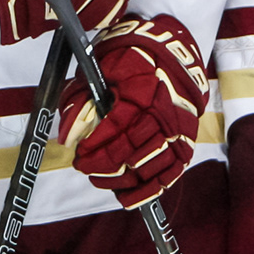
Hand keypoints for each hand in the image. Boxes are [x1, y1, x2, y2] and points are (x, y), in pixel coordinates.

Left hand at [57, 15, 209, 208]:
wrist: (174, 56)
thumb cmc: (133, 62)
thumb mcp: (103, 70)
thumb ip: (82, 101)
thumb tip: (68, 137)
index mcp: (143, 91)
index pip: (116, 129)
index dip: (95, 147)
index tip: (79, 155)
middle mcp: (164, 114)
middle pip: (131, 152)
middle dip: (103, 165)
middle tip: (85, 167)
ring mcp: (178, 132)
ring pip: (148, 168)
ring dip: (120, 180)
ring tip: (100, 179)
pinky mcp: (185, 145)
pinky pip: (168, 177)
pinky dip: (146, 192)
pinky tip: (126, 196)